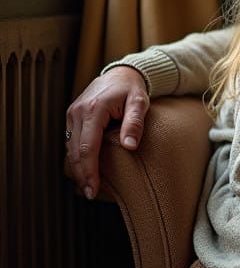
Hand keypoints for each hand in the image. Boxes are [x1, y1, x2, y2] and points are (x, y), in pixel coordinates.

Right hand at [65, 66, 148, 199]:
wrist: (121, 73)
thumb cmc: (132, 89)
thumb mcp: (140, 103)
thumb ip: (134, 124)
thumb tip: (130, 147)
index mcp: (93, 110)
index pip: (88, 147)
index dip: (89, 170)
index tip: (93, 189)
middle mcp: (77, 112)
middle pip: (76, 151)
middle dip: (82, 174)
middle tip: (91, 194)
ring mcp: (72, 114)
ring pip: (71, 148)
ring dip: (78, 167)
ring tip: (89, 186)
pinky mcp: (72, 117)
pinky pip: (72, 141)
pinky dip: (78, 156)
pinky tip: (87, 169)